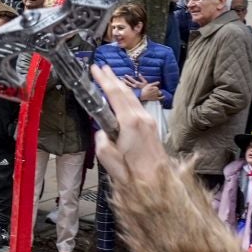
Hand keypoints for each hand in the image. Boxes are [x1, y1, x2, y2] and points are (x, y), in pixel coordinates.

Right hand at [90, 64, 171, 186]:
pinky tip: (122, 98)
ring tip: (110, 78)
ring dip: (120, 86)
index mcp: (130, 123)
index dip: (104, 80)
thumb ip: (101, 141)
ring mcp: (148, 122)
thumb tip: (100, 133)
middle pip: (125, 92)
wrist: (156, 183)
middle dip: (112, 78)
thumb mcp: (108, 158)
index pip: (114, 94)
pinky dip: (127, 97)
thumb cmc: (134, 174)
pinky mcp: (151, 127)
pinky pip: (136, 106)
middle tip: (101, 67)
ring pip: (132, 98)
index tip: (95, 69)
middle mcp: (141, 118)